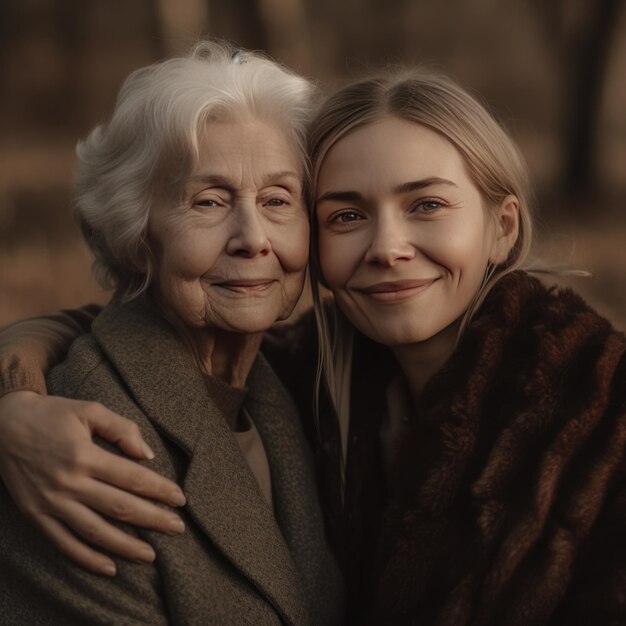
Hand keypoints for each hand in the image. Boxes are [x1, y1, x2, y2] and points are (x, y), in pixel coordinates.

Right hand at [0, 391, 186, 575]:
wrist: (2, 426)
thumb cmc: (52, 414)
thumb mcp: (89, 410)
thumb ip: (121, 428)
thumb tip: (147, 454)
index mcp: (85, 455)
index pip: (132, 477)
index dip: (159, 490)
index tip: (180, 499)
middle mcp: (69, 482)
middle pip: (119, 507)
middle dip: (153, 519)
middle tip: (178, 528)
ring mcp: (51, 502)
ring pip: (95, 531)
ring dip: (125, 546)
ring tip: (151, 555)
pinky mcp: (36, 515)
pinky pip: (64, 543)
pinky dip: (87, 559)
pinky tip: (110, 567)